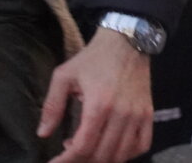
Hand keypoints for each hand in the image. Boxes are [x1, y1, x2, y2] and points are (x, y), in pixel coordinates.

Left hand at [38, 27, 151, 162]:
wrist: (128, 41)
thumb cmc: (94, 58)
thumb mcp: (64, 76)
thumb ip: (52, 106)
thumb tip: (43, 133)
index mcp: (99, 104)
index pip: (83, 146)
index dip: (66, 160)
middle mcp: (122, 113)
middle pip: (101, 155)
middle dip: (80, 160)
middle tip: (68, 154)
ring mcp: (138, 114)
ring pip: (121, 154)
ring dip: (101, 159)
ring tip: (87, 149)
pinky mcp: (148, 112)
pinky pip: (142, 144)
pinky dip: (127, 154)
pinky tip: (113, 148)